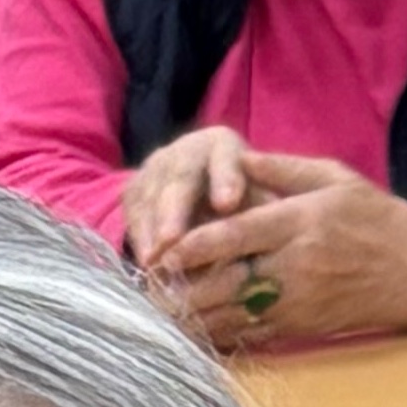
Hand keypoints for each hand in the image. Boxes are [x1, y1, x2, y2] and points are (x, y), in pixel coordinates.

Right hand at [118, 123, 259, 271]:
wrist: (206, 187)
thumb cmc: (243, 198)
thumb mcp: (260, 197)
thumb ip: (262, 208)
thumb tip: (271, 228)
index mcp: (222, 146)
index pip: (223, 158)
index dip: (224, 178)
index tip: (227, 204)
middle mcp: (184, 150)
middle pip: (179, 180)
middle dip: (174, 210)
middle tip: (172, 239)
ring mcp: (155, 167)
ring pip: (151, 196)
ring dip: (151, 230)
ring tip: (154, 260)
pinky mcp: (136, 187)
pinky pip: (134, 211)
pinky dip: (139, 236)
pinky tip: (144, 261)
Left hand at [156, 153, 406, 347]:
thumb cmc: (375, 217)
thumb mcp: (334, 177)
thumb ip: (283, 168)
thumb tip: (238, 157)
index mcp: (300, 223)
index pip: (237, 235)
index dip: (195, 244)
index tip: (160, 248)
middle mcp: (297, 266)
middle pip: (228, 280)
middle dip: (184, 287)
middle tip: (145, 290)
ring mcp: (300, 301)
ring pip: (237, 313)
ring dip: (195, 316)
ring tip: (157, 314)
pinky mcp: (303, 326)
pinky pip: (254, 332)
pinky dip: (221, 334)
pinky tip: (192, 333)